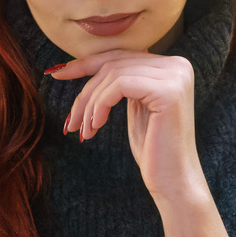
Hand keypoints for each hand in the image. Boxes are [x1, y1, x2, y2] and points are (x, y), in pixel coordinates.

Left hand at [50, 51, 205, 203]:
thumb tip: (84, 62)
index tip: (57, 74)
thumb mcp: (135, 107)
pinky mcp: (168, 90)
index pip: (120, 56)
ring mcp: (175, 76)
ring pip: (113, 74)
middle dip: (85, 91)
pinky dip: (100, 104)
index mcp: (172, 66)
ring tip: (84, 129)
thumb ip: (124, 81)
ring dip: (90, 103)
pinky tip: (96, 126)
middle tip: (71, 121)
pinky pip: (120, 85)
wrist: (174, 180)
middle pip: (114, 64)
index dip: (85, 64)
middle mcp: (178, 65)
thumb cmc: (153, 148)